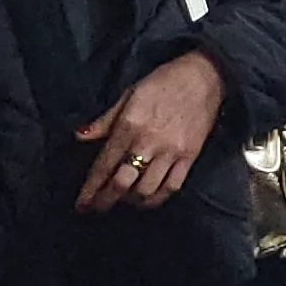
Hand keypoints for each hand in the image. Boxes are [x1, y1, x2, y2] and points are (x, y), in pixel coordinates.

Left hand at [77, 51, 225, 211]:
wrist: (205, 77)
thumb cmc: (164, 82)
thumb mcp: (128, 95)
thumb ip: (105, 120)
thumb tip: (80, 135)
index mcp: (129, 126)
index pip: (104, 165)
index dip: (90, 189)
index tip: (81, 204)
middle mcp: (148, 143)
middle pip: (122, 183)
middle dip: (105, 200)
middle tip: (96, 208)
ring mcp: (171, 152)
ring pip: (146, 190)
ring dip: (130, 200)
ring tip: (122, 200)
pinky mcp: (190, 157)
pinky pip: (172, 187)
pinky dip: (157, 198)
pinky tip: (147, 198)